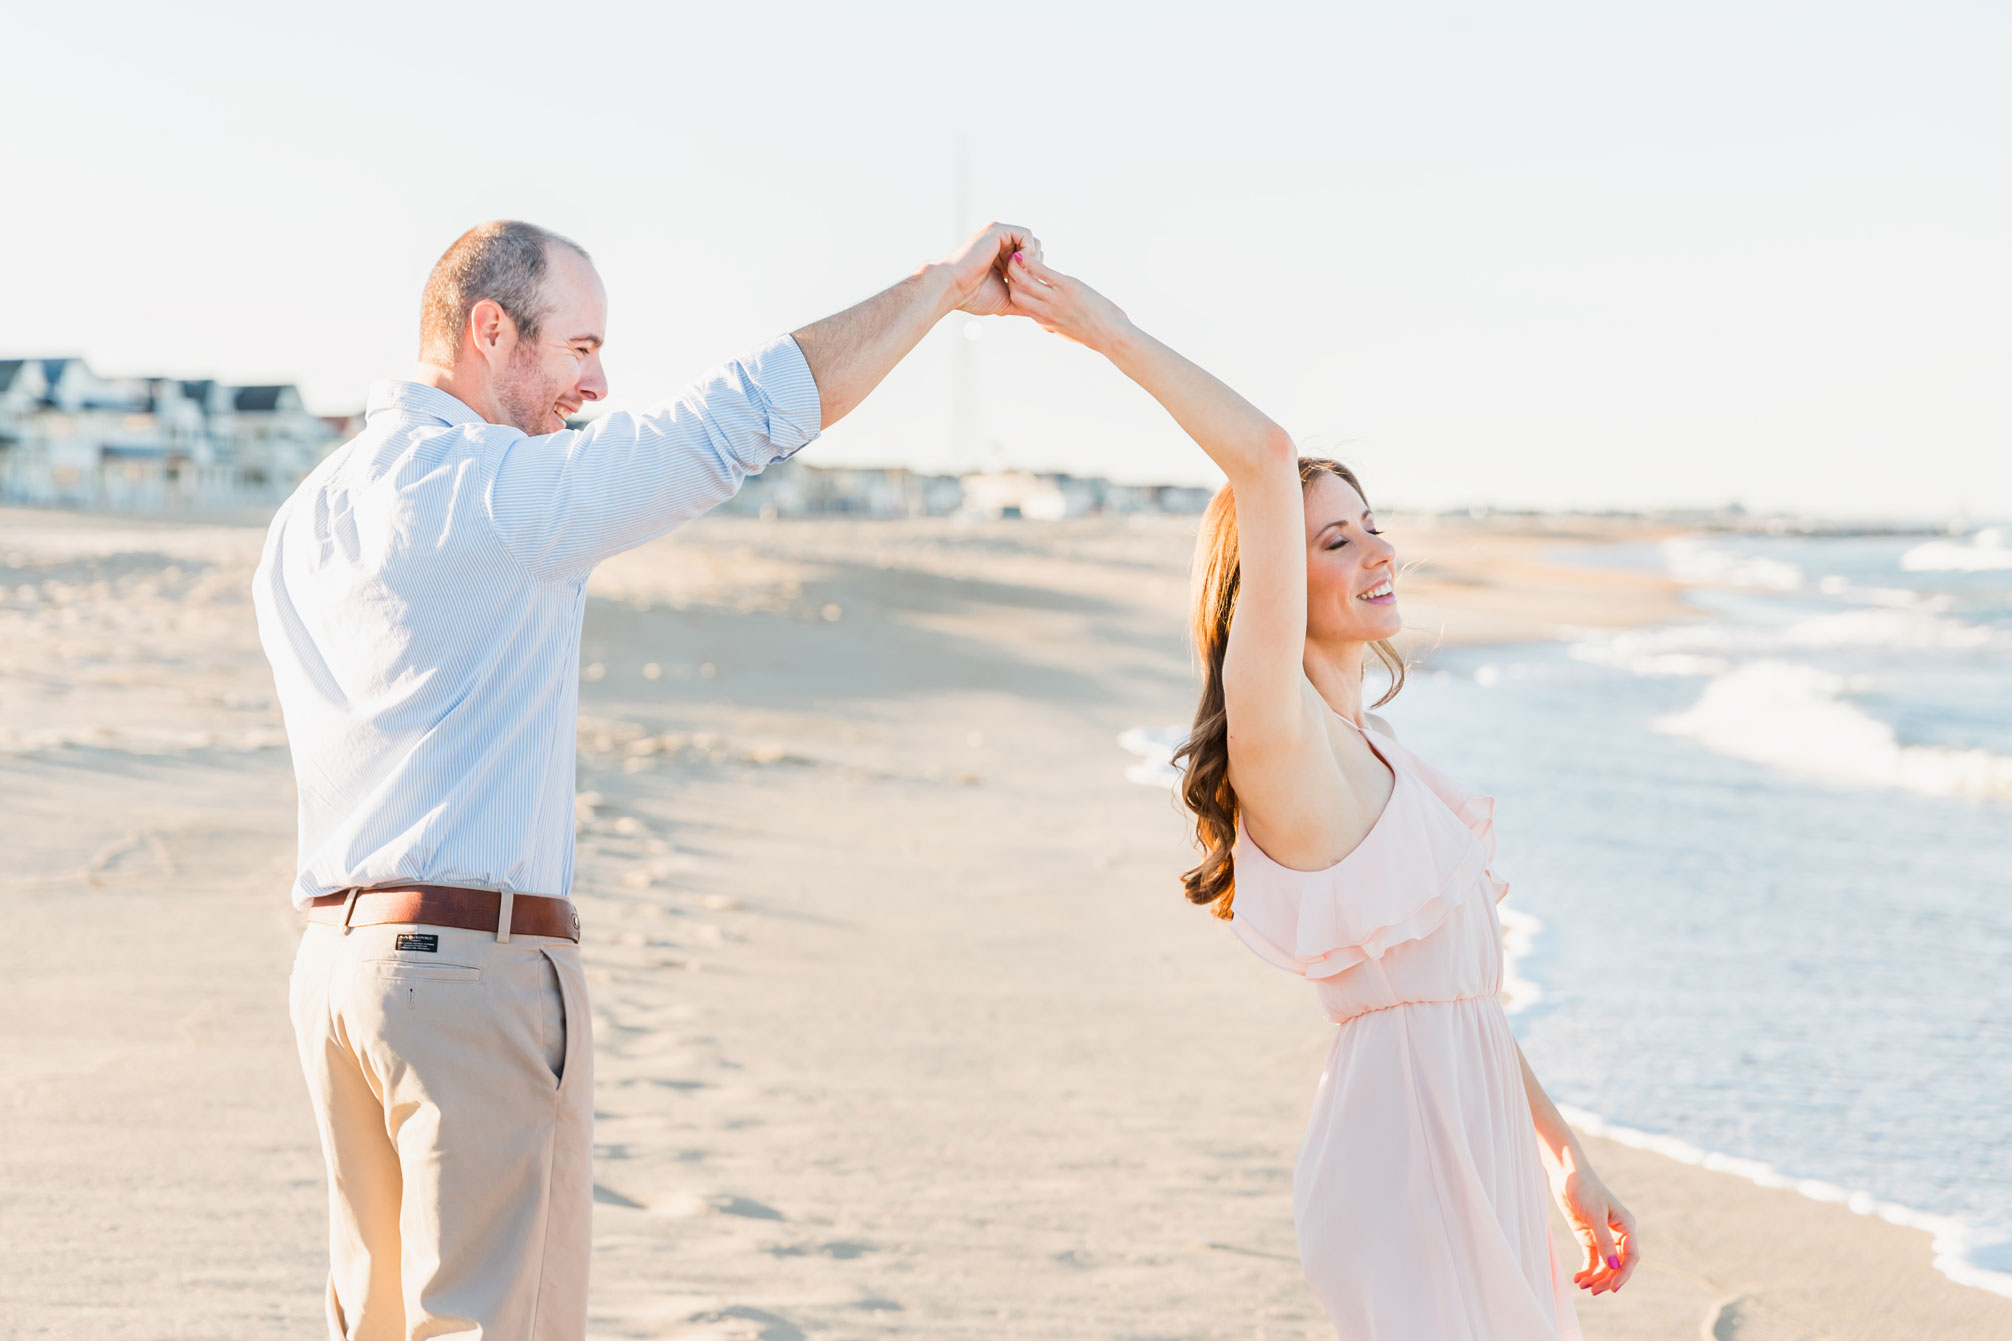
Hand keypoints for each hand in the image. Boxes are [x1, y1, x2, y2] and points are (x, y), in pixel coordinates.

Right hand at [942, 222, 1039, 316]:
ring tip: (1021, 275)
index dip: (1034, 275)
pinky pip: (1026, 235)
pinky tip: (1018, 265)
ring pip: (1033, 242)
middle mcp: (1001, 244)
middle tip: (1024, 282)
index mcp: (1001, 258)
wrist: (953, 289)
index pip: (1031, 261)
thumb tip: (1042, 311)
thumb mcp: (1006, 299)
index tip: (1024, 290)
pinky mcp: (998, 230)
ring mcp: (999, 236)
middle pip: (1035, 250)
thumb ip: (1024, 299)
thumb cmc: (974, 297)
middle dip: (1035, 268)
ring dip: (1033, 260)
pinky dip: (1028, 251)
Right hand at [1004, 252, 1133, 352]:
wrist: (1112, 337)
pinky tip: (1025, 253)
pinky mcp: (1066, 288)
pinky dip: (1029, 261)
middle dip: (1011, 280)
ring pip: (1023, 282)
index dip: (1014, 293)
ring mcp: (1055, 300)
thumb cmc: (1097, 335)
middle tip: (1011, 266)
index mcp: (1046, 322)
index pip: (1020, 307)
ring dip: (1015, 268)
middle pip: (1015, 294)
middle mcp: (1046, 312)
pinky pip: (1041, 272)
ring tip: (1014, 256)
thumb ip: (1055, 326)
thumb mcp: (1068, 334)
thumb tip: (1048, 324)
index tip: (1015, 281)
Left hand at [1556, 1166, 1638, 1295]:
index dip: (1624, 1274)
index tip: (1613, 1288)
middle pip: (1617, 1264)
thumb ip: (1603, 1241)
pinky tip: (1578, 1278)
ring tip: (1583, 1286)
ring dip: (1596, 1277)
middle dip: (1607, 1279)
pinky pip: (1592, 1259)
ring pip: (1605, 1265)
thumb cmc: (1583, 1188)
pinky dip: (1587, 1270)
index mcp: (1626, 1226)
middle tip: (1593, 1291)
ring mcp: (1603, 1236)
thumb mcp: (1594, 1215)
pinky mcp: (1589, 1236)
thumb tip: (1613, 1267)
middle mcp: (1618, 1233)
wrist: (1565, 1174)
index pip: (1630, 1257)